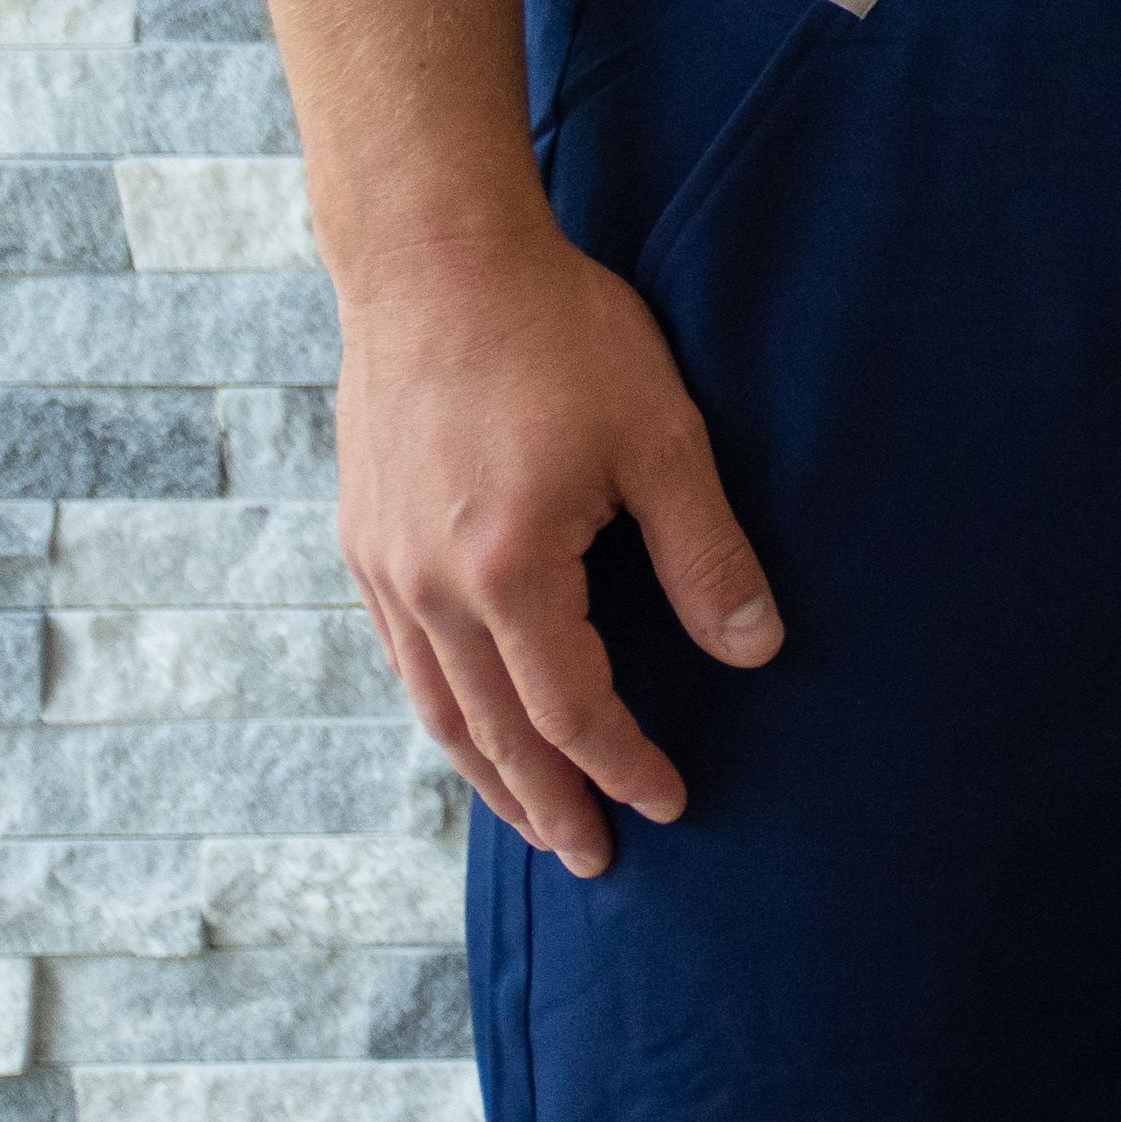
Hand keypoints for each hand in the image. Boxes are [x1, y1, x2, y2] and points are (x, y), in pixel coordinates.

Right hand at [330, 216, 778, 875]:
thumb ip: (708, 554)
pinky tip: (471, 723)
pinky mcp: (362, 540)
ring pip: (435, 706)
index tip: (671, 803)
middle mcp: (427, 588)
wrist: (436, 261)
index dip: (625, 764)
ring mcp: (381, 568)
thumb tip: (758, 651)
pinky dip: (442, 710)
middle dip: (548, 804)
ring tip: (534, 820)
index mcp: (507, 572)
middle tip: (593, 860)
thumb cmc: (563, 335)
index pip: (572, 710)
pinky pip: (402, 658)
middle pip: (491, 733)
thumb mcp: (663, 437)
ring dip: (486, 773)